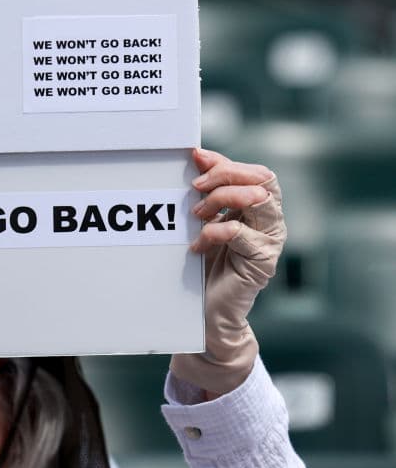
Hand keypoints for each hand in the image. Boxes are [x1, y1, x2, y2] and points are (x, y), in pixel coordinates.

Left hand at [170, 148, 285, 395]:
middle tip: (196, 188)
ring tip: (196, 215)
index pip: (258, 172)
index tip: (197, 159)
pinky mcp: (261, 262)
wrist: (207, 312)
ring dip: (221, 199)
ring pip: (257, 200)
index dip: (228, 162)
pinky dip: (212, 233)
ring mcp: (270, 242)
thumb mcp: (205, 219)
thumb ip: (208, 191)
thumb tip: (197, 156)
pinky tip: (197, 246)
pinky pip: (239, 233)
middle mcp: (271, 222)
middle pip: (263, 180)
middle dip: (225, 176)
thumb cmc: (205, 263)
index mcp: (261, 209)